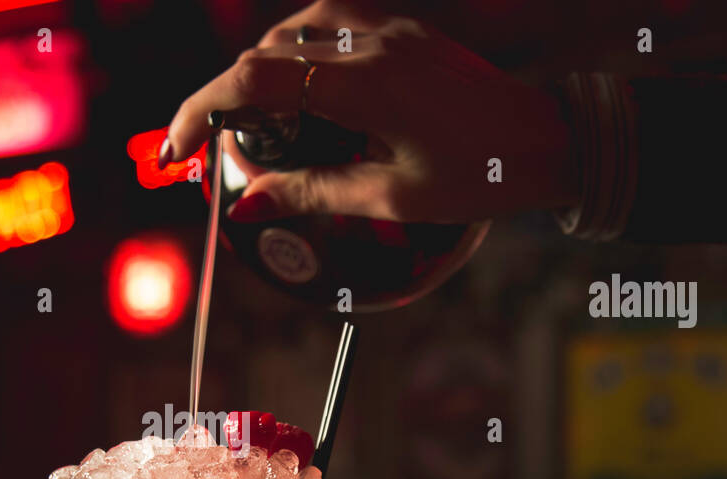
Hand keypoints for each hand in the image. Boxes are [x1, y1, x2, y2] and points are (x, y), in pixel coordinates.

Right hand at [161, 0, 577, 223]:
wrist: (549, 138)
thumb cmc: (480, 174)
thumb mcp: (392, 199)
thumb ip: (313, 194)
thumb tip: (247, 205)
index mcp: (364, 85)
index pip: (254, 80)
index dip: (201, 110)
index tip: (176, 148)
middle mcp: (370, 43)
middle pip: (264, 52)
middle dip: (223, 98)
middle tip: (208, 150)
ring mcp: (387, 30)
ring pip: (292, 31)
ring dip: (259, 73)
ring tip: (251, 127)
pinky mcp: (401, 32)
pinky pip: (328, 26)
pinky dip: (295, 56)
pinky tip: (298, 95)